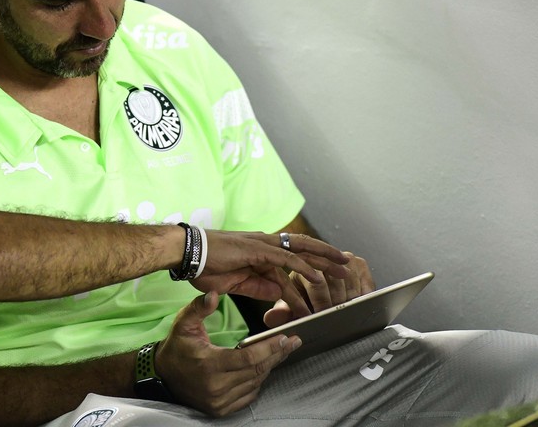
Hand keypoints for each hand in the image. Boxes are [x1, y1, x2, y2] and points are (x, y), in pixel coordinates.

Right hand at [153, 292, 299, 416]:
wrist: (163, 375)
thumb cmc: (176, 347)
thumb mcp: (183, 323)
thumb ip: (199, 308)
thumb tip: (214, 293)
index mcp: (209, 364)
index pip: (248, 358)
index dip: (269, 348)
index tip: (286, 338)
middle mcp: (215, 386)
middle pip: (256, 371)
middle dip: (277, 355)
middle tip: (293, 342)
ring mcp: (219, 401)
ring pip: (255, 383)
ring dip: (269, 367)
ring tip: (280, 352)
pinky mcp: (221, 409)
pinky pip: (248, 395)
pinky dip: (258, 381)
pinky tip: (263, 368)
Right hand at [192, 230, 349, 320]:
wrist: (187, 253)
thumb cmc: (205, 266)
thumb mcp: (236, 282)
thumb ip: (257, 286)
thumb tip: (277, 293)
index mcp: (262, 251)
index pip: (295, 257)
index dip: (315, 264)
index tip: (332, 275)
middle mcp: (267, 244)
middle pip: (305, 249)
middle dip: (328, 259)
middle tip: (350, 268)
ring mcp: (263, 245)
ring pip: (302, 251)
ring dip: (325, 261)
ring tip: (345, 270)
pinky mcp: (257, 250)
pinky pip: (286, 261)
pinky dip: (304, 269)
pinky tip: (318, 278)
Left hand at [263, 251, 373, 328]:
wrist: (318, 284)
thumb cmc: (302, 293)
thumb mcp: (290, 301)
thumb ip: (281, 311)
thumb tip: (270, 319)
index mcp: (301, 263)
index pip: (315, 282)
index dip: (320, 302)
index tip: (322, 315)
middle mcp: (324, 256)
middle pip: (334, 281)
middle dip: (335, 302)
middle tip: (336, 316)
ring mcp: (340, 258)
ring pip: (350, 279)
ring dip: (349, 298)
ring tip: (347, 312)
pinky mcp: (358, 263)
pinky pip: (364, 278)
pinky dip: (364, 292)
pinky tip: (360, 302)